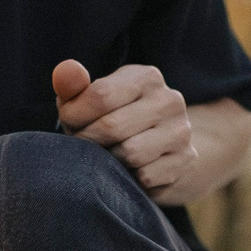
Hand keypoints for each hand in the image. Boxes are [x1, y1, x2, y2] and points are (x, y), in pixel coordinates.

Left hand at [54, 60, 195, 199]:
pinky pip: (146, 177)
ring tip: (105, 156)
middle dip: (87, 140)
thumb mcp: (92, 100)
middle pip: (112, 126)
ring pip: (130, 154)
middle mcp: (170, 100)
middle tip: (82, 145)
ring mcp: (181, 131)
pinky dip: (130, 178)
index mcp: (147, 76)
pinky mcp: (185, 161)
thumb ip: (74, 86)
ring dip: (109, 161)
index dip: (75, 114)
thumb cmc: (115, 119)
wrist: (162, 147)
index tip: (69, 122)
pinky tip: (129, 171)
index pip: (101, 95)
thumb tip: (65, 72)